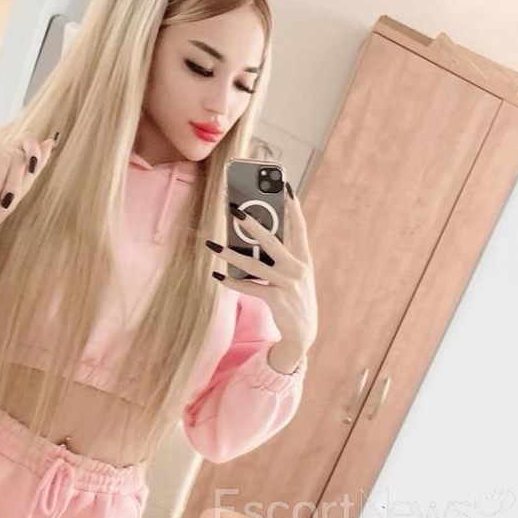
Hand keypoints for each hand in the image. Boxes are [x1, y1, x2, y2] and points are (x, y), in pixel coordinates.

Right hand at [0, 133, 57, 237]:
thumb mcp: (20, 188)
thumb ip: (35, 166)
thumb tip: (51, 141)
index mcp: (12, 157)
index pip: (28, 140)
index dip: (33, 151)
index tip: (33, 170)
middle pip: (17, 155)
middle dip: (12, 183)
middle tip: (2, 200)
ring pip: (3, 156)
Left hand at [206, 185, 318, 356]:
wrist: (304, 331)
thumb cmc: (295, 296)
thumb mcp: (295, 272)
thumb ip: (283, 253)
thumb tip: (257, 234)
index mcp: (304, 258)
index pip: (299, 226)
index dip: (293, 206)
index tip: (285, 185)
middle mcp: (297, 269)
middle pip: (272, 241)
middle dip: (252, 224)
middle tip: (234, 209)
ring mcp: (287, 285)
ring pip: (255, 265)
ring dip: (231, 254)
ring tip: (213, 245)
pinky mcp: (277, 300)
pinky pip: (249, 288)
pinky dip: (232, 282)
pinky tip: (217, 276)